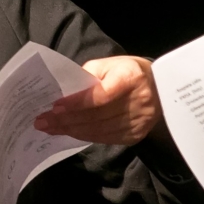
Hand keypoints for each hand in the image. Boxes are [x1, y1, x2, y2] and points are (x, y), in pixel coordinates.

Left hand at [33, 56, 162, 145]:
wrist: (162, 88)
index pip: (100, 95)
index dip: (77, 103)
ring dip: (71, 130)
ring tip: (50, 128)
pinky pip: (104, 138)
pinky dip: (84, 135)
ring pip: (98, 131)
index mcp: (130, 78)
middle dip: (65, 120)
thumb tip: (66, 93)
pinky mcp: (136, 136)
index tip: (55, 106)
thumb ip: (88, 75)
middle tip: (42, 121)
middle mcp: (138, 102)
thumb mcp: (110, 64)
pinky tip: (69, 132)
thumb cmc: (129, 72)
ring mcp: (138, 122)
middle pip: (96, 116)